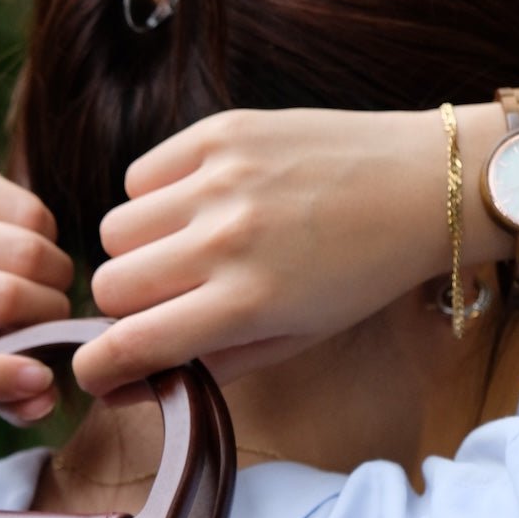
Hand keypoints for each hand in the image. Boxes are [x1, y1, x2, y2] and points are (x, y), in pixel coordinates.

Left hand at [0, 154, 74, 421]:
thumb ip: (7, 397)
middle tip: (57, 317)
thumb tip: (43, 400)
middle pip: (0, 299)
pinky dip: (48, 234)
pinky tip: (32, 243)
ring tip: (48, 283)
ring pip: (24, 251)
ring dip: (57, 274)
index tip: (43, 379)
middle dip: (51, 313)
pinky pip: (28, 210)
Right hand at [72, 107, 445, 394]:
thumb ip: (208, 366)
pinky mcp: (221, 131)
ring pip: (115, 230)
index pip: (131, 343)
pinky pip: (139, 176)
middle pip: (111, 285)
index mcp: (246, 304)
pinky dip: (154, 199)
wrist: (425, 185)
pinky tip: (197, 207)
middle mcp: (225, 240)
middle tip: (163, 305)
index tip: (94, 374)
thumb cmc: (359, 276)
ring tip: (185, 251)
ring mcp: (219, 179)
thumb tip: (130, 386)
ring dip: (137, 252)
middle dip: (125, 307)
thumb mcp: (292, 340)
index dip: (97, 368)